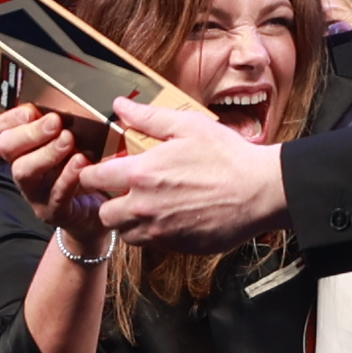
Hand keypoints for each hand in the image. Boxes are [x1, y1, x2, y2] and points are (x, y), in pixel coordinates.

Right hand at [0, 97, 107, 251]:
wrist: (97, 212)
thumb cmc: (82, 169)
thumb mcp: (70, 141)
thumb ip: (59, 123)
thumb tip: (63, 94)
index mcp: (22, 150)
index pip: (0, 130)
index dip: (9, 119)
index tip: (30, 109)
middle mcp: (22, 169)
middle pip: (7, 148)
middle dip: (29, 132)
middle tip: (54, 121)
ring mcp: (34, 193)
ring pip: (25, 171)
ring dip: (45, 153)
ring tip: (67, 139)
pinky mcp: (52, 211)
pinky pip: (55, 194)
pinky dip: (67, 176)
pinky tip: (80, 162)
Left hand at [81, 89, 289, 252]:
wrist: (260, 191)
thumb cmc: (227, 156)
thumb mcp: (188, 126)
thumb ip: (148, 118)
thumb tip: (120, 106)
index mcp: (141, 174)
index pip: (94, 179)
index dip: (91, 175)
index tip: (98, 173)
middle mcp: (144, 207)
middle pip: (105, 215)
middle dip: (110, 203)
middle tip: (125, 192)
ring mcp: (161, 231)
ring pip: (127, 234)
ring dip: (130, 222)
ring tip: (148, 206)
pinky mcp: (178, 246)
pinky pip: (153, 245)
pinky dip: (154, 233)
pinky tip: (171, 216)